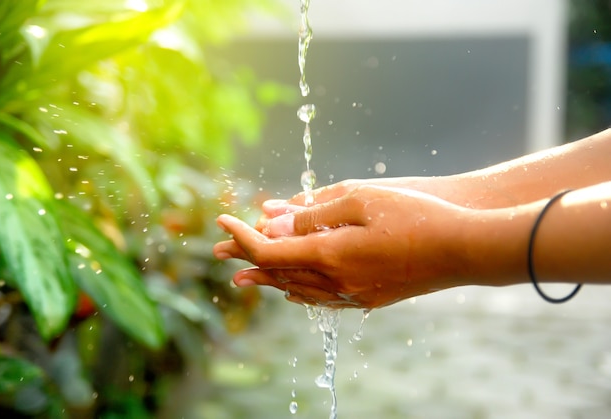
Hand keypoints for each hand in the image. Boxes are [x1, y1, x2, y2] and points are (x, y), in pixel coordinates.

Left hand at [214, 186, 470, 308]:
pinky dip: (298, 291)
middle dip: (245, 259)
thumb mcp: (360, 200)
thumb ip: (312, 212)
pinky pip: (321, 299)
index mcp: (329, 254)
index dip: (240, 236)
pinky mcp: (369, 298)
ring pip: (297, 290)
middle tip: (219, 252)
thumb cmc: (414, 216)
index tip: (221, 219)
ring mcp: (353, 294)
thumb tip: (274, 219)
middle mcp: (335, 281)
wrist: (462, 250)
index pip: (267, 250)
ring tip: (245, 277)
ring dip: (268, 280)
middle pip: (277, 273)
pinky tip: (293, 293)